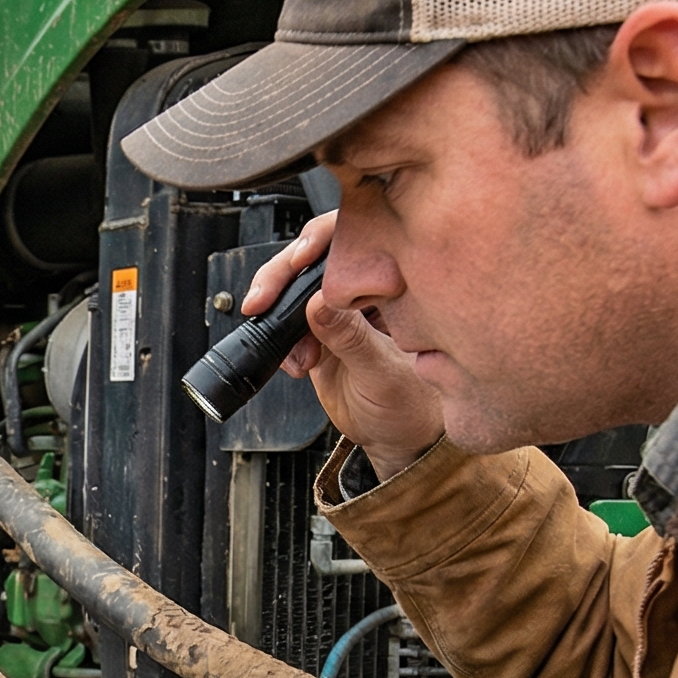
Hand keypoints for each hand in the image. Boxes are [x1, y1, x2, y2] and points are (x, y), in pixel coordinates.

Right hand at [242, 213, 442, 481]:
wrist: (400, 439)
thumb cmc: (414, 405)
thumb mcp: (382, 373)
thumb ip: (351, 337)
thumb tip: (318, 304)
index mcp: (394, 284)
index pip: (355, 238)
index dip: (322, 238)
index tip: (300, 259)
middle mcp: (366, 290)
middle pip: (314, 256)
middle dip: (283, 275)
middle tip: (264, 298)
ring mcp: (339, 310)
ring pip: (295, 287)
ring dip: (278, 312)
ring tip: (294, 351)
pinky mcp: (319, 332)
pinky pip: (287, 322)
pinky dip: (281, 342)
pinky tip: (296, 363)